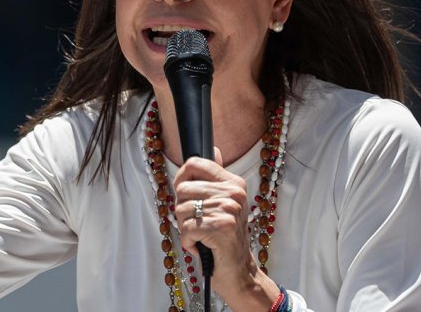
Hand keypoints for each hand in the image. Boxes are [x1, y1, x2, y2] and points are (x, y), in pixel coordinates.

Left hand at [173, 149, 278, 307]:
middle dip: (182, 210)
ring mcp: (228, 209)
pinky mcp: (220, 227)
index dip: (181, 178)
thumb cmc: (225, 238)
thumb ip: (215, 178)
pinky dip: (188, 242)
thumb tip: (215, 149)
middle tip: (197, 223)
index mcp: (233, 182)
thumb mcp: (224, 203)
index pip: (195, 163)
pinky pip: (185, 228)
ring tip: (201, 236)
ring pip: (181, 210)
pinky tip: (201, 246)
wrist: (239, 271)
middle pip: (182, 189)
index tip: (184, 194)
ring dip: (185, 228)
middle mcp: (233, 192)